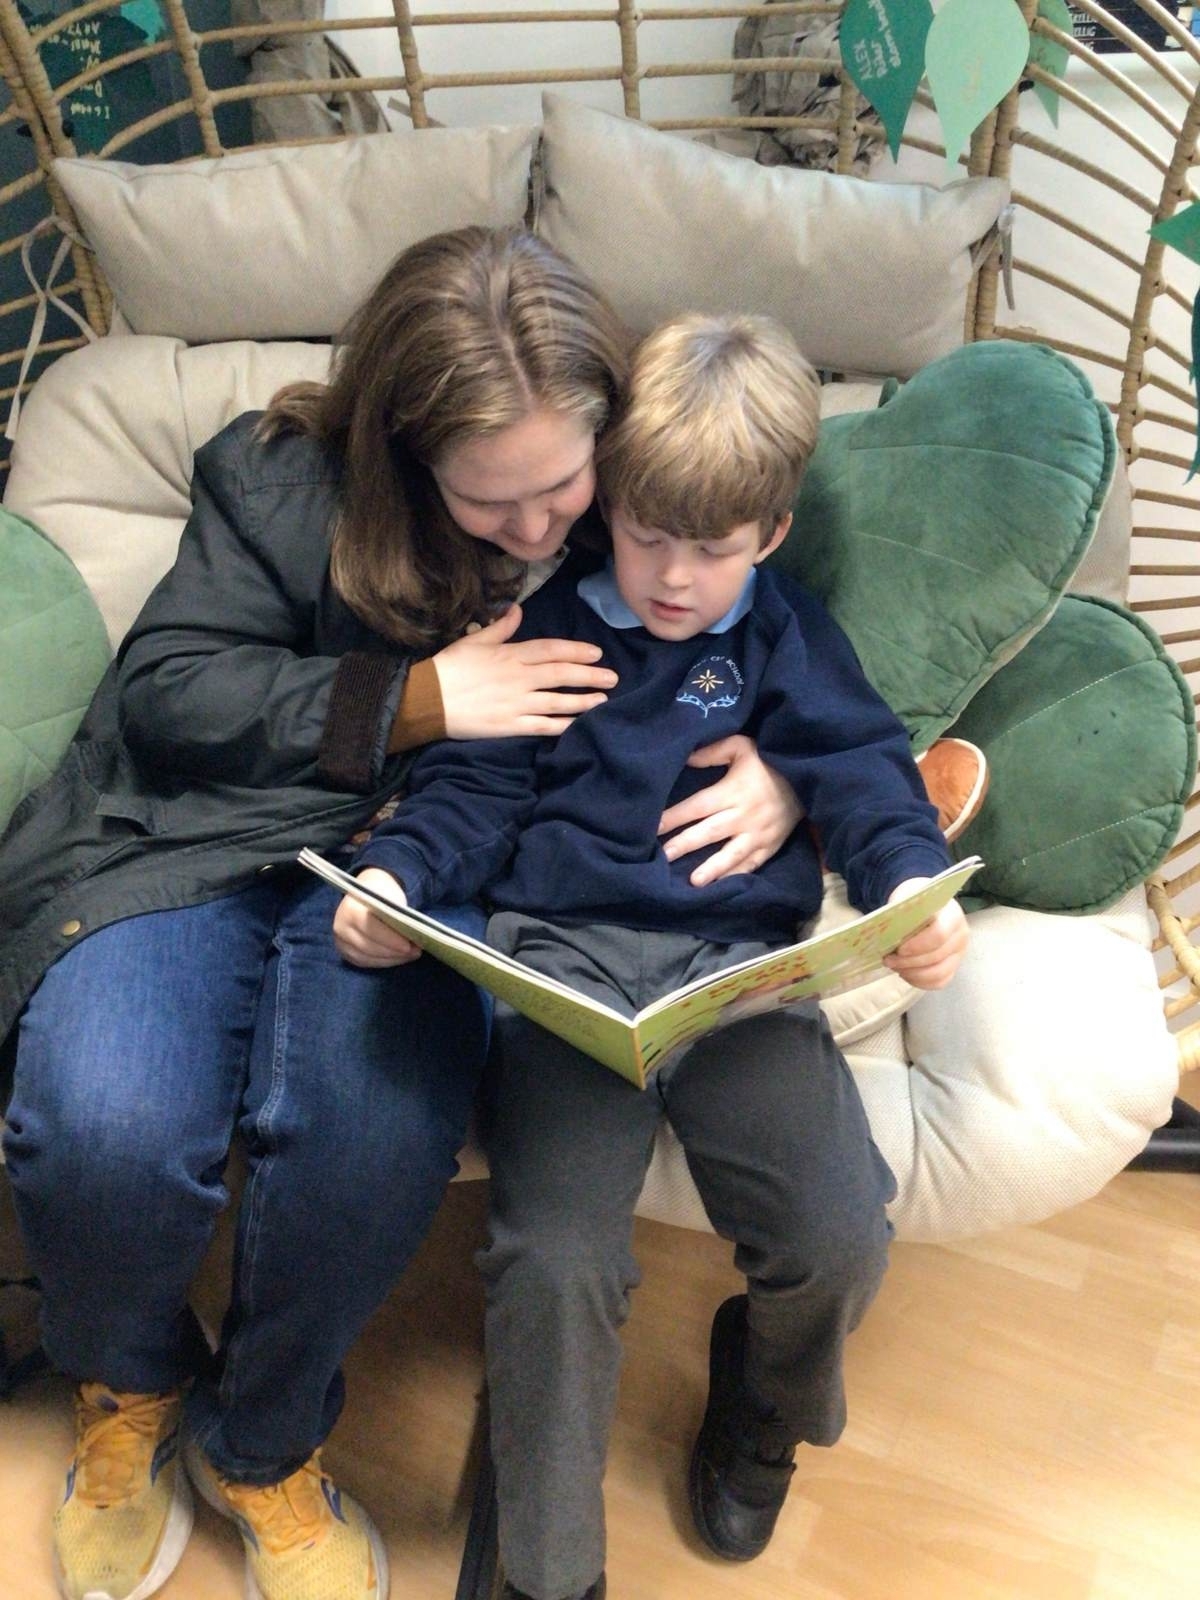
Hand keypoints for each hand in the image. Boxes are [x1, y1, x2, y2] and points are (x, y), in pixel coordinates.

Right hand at [333, 868, 422, 967]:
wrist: (365, 892)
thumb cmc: (381, 894)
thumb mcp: (390, 897)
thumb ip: (397, 915)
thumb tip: (412, 936)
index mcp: (351, 909)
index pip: (370, 928)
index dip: (390, 939)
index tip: (408, 946)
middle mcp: (341, 927)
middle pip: (368, 946)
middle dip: (394, 952)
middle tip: (415, 952)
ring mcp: (341, 941)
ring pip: (367, 957)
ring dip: (391, 959)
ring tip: (410, 955)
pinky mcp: (346, 952)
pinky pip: (365, 962)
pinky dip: (383, 962)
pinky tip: (398, 959)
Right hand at [433, 605, 617, 737]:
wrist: (428, 699)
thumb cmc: (450, 667)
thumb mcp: (475, 640)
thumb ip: (501, 627)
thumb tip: (518, 608)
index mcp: (510, 655)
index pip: (551, 650)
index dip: (576, 651)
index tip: (596, 652)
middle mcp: (518, 678)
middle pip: (561, 674)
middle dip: (589, 675)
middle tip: (612, 677)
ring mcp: (516, 703)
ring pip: (557, 701)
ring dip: (583, 701)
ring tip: (604, 700)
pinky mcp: (509, 725)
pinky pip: (542, 726)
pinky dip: (561, 725)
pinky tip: (579, 725)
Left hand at [657, 734, 802, 886]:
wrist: (809, 777)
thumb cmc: (770, 761)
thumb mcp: (743, 746)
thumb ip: (713, 751)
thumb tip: (685, 757)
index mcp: (734, 791)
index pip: (698, 805)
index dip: (675, 816)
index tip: (654, 826)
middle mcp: (744, 815)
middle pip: (710, 832)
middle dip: (685, 844)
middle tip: (663, 857)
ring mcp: (759, 834)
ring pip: (732, 854)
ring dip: (712, 869)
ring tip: (694, 881)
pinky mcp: (771, 846)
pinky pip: (752, 864)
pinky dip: (737, 875)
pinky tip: (722, 886)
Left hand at [883, 877, 968, 989]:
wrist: (923, 906)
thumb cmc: (914, 903)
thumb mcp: (906, 900)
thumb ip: (902, 913)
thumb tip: (889, 933)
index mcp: (952, 915)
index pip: (939, 935)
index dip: (917, 946)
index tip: (898, 949)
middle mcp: (960, 935)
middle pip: (937, 957)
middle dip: (909, 962)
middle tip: (888, 960)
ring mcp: (959, 953)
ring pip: (939, 973)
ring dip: (913, 973)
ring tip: (895, 966)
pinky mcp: (953, 967)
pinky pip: (939, 982)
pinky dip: (919, 981)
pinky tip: (905, 973)